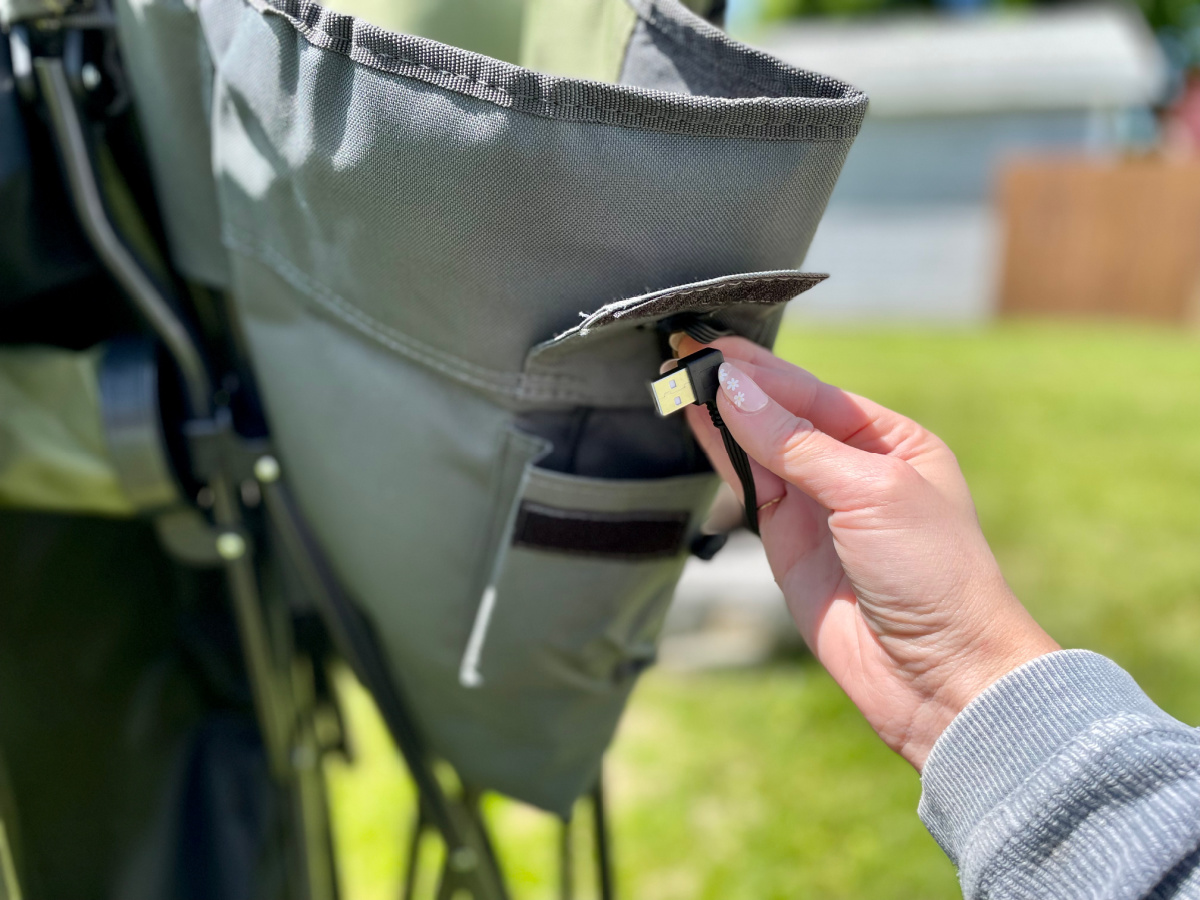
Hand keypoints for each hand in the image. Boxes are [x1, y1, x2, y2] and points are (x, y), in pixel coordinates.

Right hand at [674, 335, 1058, 769]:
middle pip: (783, 415)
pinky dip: (722, 455)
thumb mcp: (870, 492)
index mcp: (893, 443)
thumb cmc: (932, 574)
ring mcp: (817, 506)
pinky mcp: (786, 543)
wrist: (936, 673)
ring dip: (722, 415)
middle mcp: (853, 468)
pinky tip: (699, 422)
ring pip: (759, 448)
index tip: (715, 347)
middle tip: (688, 352)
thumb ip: (796, 443)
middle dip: (739, 385)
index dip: (764, 372)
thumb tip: (735, 390)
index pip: (815, 394)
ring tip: (680, 377)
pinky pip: (749, 489)